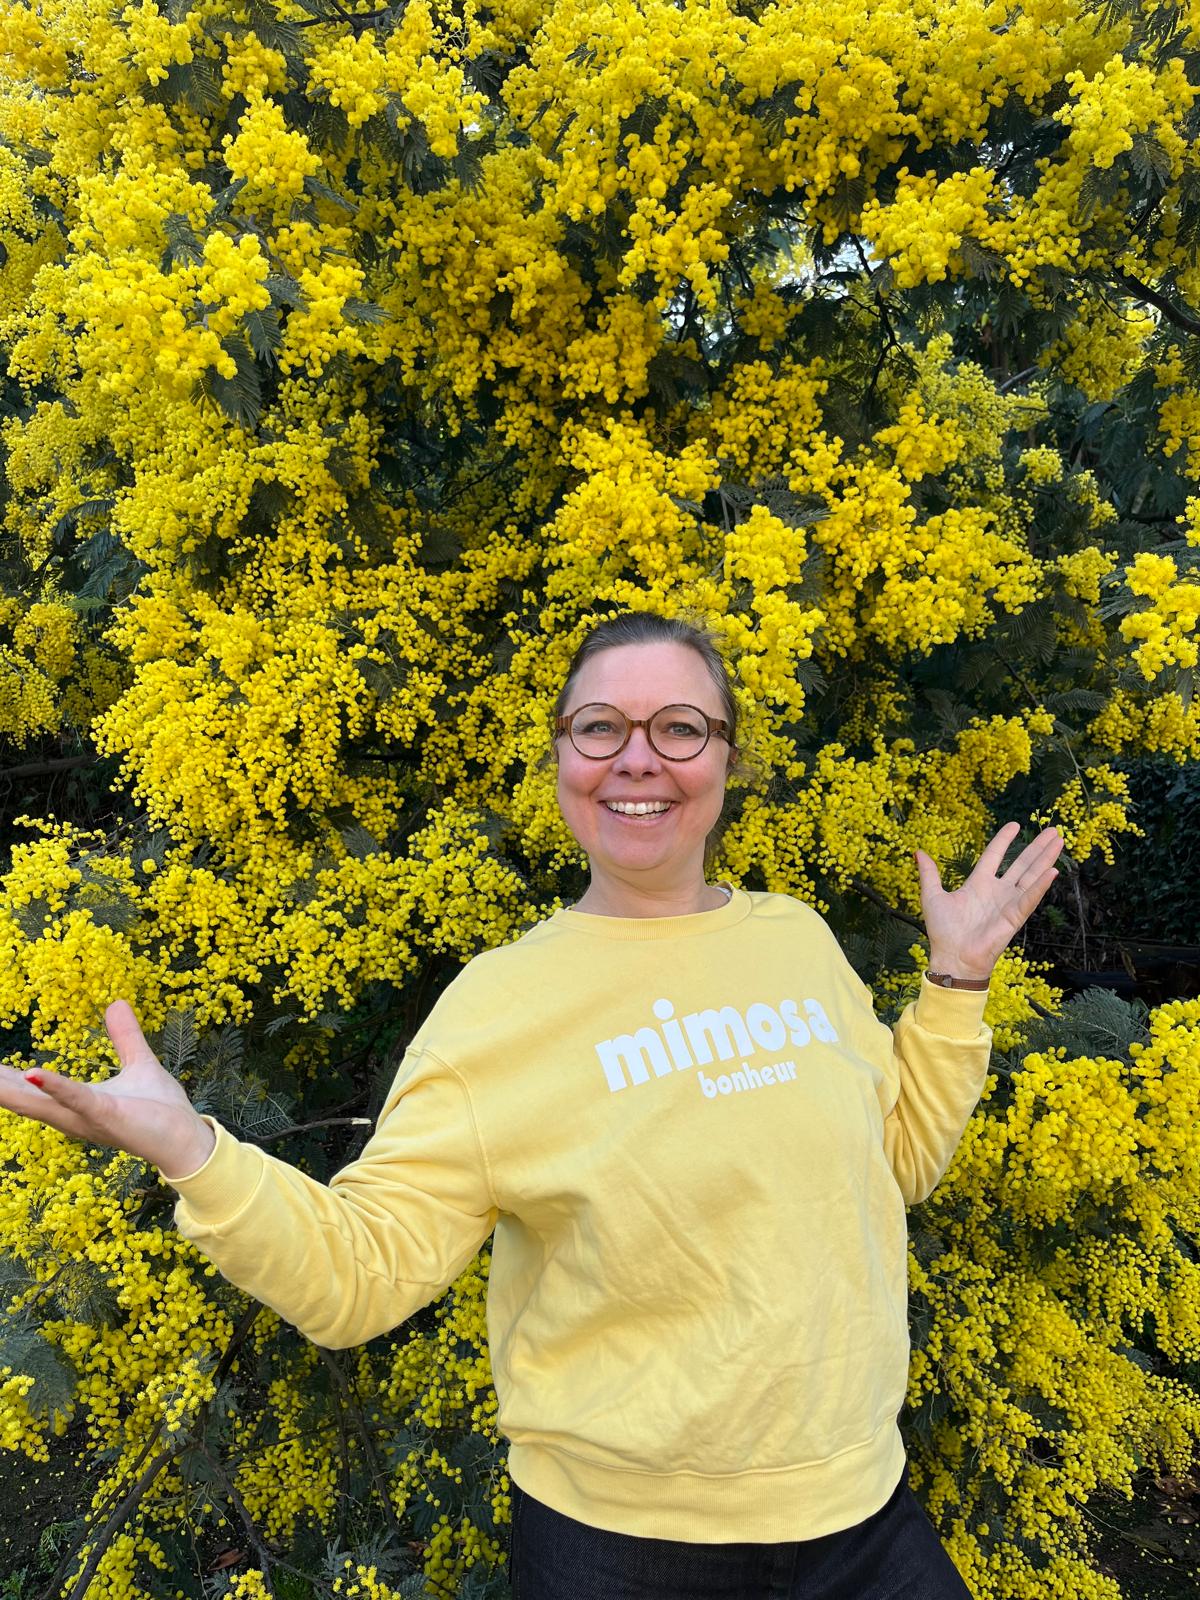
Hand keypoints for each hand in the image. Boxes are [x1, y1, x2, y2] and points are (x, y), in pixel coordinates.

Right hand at [0, 999, 214, 1179]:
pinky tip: (34, 1073)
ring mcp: (86, 1118)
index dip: (2, 1077)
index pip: (28, 1088)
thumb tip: (116, 1003)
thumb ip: (125, 1036)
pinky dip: (55, 1086)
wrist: (186, 1138)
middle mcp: (71, 1115)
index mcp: (74, 1103)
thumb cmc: (161, 1110)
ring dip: (9, 1088)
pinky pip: (76, 1099)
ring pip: (38, 1102)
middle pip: (21, 1099)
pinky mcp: (106, 1116)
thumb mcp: (138, 1063)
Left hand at [915, 822, 1064, 980]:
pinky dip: (1041, 885)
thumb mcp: (932, 896)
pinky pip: (1029, 897)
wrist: (952, 957)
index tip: (1015, 824)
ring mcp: (1008, 903)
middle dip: (1037, 847)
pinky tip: (1053, 870)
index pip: (994, 855)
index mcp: (978, 884)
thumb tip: (918, 852)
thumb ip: (929, 874)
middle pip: (1021, 863)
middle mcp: (997, 891)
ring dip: (1046, 858)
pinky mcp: (1014, 916)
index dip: (1004, 840)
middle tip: (1053, 830)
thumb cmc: (943, 932)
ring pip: (1031, 875)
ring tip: (1059, 840)